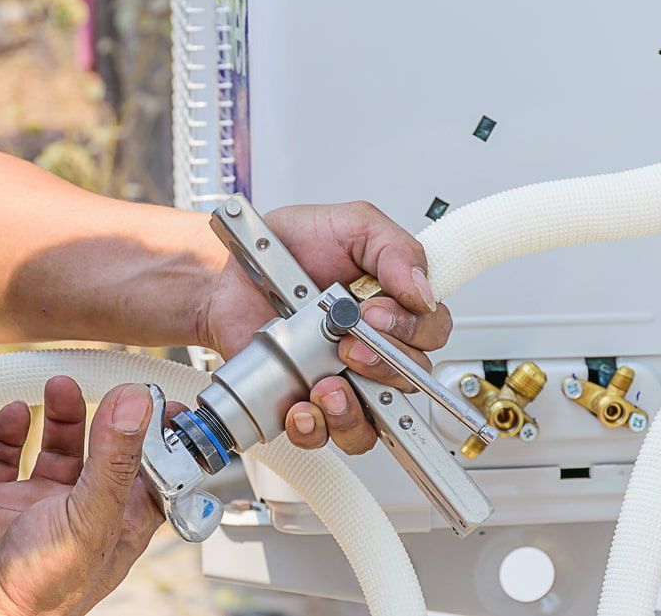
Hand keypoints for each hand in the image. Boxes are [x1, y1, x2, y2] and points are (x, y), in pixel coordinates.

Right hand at [0, 378, 162, 615]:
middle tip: (116, 387)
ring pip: (58, 448)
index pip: (154, 473)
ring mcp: (38, 505)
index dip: (160, 440)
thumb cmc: (41, 587)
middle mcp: (83, 511)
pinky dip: (11, 431)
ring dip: (62, 415)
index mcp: (119, 523)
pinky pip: (5, 457)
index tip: (165, 404)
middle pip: (106, 452)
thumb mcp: (92, 516)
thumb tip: (136, 402)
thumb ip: (116, 458)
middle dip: (109, 418)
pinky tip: (18, 412)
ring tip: (62, 386)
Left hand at [200, 202, 452, 453]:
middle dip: (382, 367)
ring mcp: (342, 379)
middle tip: (348, 345)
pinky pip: (325, 436)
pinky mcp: (307, 401)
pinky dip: (315, 428)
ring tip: (326, 386)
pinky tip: (301, 406)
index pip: (432, 332)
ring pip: (373, 421)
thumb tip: (423, 292)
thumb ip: (395, 250)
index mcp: (394, 306)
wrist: (228, 272)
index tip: (374, 314)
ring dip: (353, 410)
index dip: (412, 331)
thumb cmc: (288, 247)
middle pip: (409, 380)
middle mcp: (374, 347)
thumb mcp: (352, 224)